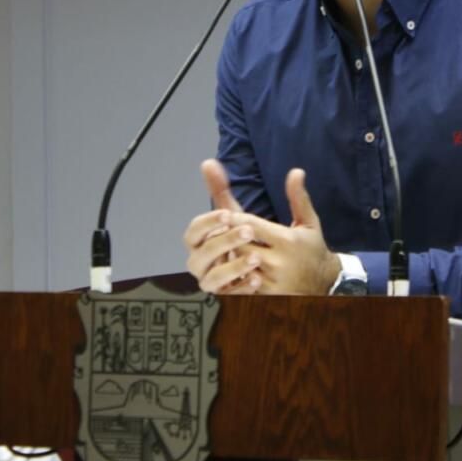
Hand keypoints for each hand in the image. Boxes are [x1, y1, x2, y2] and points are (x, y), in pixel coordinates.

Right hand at [184, 159, 261, 294]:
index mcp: (201, 242)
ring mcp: (214, 282)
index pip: (193, 232)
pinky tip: (257, 280)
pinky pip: (229, 298)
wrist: (269, 270)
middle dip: (220, 243)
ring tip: (256, 258)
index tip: (228, 214)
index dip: (208, 223)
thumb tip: (208, 162)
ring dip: (231, 267)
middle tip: (247, 232)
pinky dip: (241, 289)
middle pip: (198, 257)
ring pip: (210, 280)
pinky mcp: (228, 298)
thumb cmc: (246, 240)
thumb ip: (221, 191)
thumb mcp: (238, 215)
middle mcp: (203, 263)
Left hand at [221, 168, 339, 295]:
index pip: (251, 225)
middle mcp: (278, 262)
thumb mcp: (309, 222)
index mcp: (287, 241)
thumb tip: (295, 171)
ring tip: (217, 249)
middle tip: (215, 231)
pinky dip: (232, 277)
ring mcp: (271, 282)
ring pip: (238, 266)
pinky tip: (227, 270)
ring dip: (226, 257)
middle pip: (240, 245)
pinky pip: (241, 286)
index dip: (234, 218)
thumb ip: (298, 197)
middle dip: (227, 237)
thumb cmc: (312, 248)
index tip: (223, 213)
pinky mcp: (266, 296)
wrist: (324, 284)